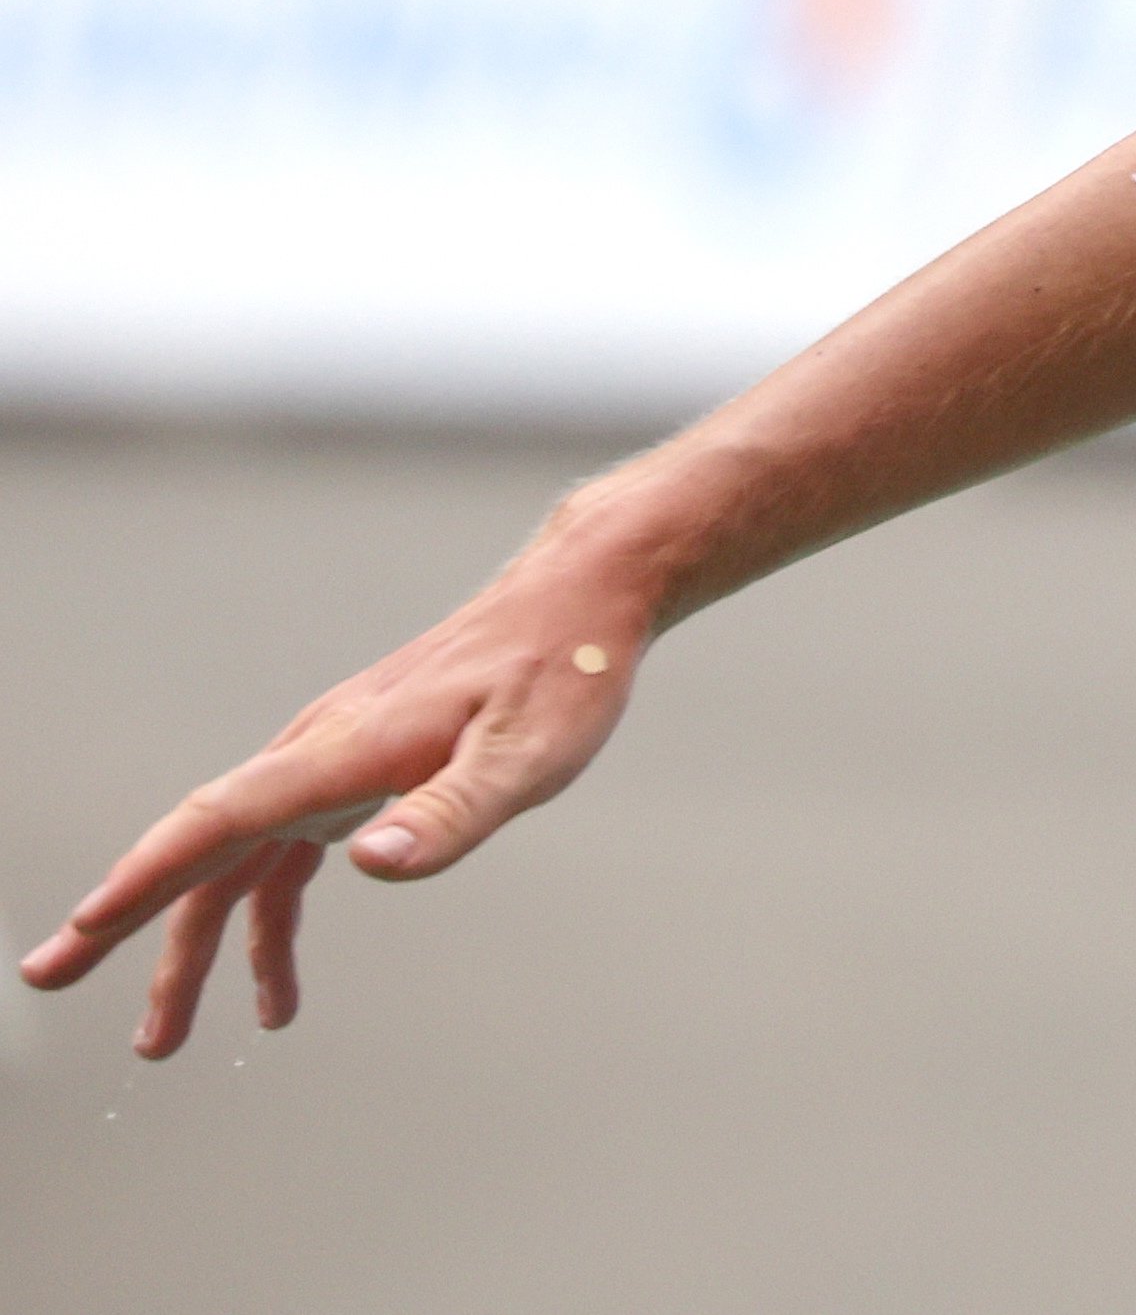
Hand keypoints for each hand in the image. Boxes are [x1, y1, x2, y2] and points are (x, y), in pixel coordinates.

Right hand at [17, 544, 659, 1056]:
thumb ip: (450, 811)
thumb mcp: (528, 755)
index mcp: (342, 751)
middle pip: (197, 848)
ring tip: (168, 1036)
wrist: (577, 604)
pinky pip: (284, 860)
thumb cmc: (561, 674)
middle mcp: (317, 755)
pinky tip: (276, 987)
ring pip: (233, 866)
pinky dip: (266, 924)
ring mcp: (331, 766)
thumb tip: (368, 864)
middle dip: (122, 919)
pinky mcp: (356, 776)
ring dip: (193, 948)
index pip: (217, 820)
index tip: (81, 929)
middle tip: (47, 979)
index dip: (145, 876)